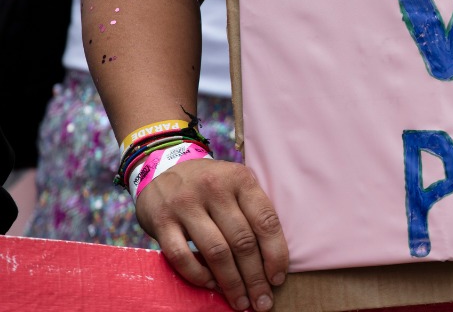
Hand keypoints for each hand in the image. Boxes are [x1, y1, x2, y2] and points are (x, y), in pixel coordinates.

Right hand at [136, 159, 288, 310]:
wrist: (161, 168)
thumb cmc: (209, 184)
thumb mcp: (235, 184)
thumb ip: (253, 211)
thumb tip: (272, 259)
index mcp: (240, 180)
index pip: (266, 221)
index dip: (275, 253)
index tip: (278, 278)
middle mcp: (215, 189)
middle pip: (242, 241)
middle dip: (255, 276)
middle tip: (263, 300)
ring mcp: (186, 204)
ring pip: (216, 251)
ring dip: (231, 282)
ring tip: (241, 301)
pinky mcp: (162, 221)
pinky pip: (182, 256)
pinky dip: (198, 275)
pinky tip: (211, 285)